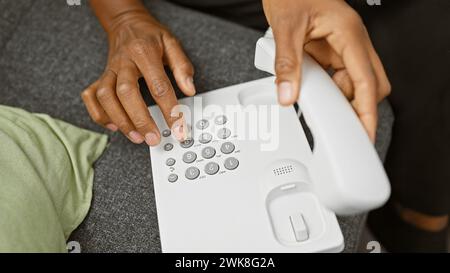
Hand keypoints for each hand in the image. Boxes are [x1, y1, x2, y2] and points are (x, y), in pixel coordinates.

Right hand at [82, 9, 194, 144]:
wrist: (126, 23)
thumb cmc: (151, 36)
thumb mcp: (172, 43)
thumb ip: (182, 67)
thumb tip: (190, 90)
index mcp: (144, 52)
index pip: (159, 86)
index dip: (170, 110)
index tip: (179, 129)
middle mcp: (123, 62)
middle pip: (126, 93)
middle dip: (140, 119)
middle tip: (154, 138)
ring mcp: (109, 70)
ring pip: (106, 97)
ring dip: (120, 120)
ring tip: (137, 137)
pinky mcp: (101, 76)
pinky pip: (91, 97)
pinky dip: (100, 114)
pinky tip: (114, 126)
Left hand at [263, 0, 390, 141]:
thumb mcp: (286, 29)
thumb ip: (286, 64)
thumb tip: (287, 95)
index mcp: (349, 33)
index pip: (367, 82)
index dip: (367, 112)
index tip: (366, 133)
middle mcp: (352, 41)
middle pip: (371, 85)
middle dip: (358, 106)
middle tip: (340, 126)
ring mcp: (344, 46)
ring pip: (355, 82)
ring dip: (339, 96)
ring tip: (317, 104)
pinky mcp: (332, 49)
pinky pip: (339, 76)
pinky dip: (329, 88)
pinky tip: (313, 91)